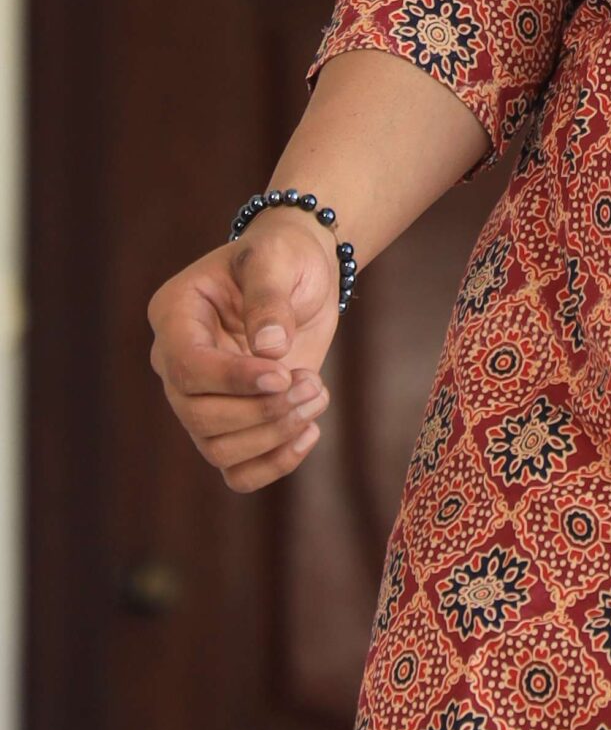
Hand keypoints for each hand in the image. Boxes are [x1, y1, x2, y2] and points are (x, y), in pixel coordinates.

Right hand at [147, 210, 343, 491]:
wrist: (301, 273)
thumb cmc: (283, 258)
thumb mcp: (276, 259)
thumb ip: (269, 298)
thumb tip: (270, 350)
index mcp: (175, 315)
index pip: (186, 367)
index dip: (232, 379)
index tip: (282, 374)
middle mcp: (177, 363)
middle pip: (198, 415)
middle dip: (261, 410)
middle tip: (313, 383)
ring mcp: (200, 399)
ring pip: (217, 449)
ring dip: (273, 434)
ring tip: (318, 394)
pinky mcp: (231, 424)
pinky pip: (237, 471)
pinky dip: (273, 464)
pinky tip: (309, 432)